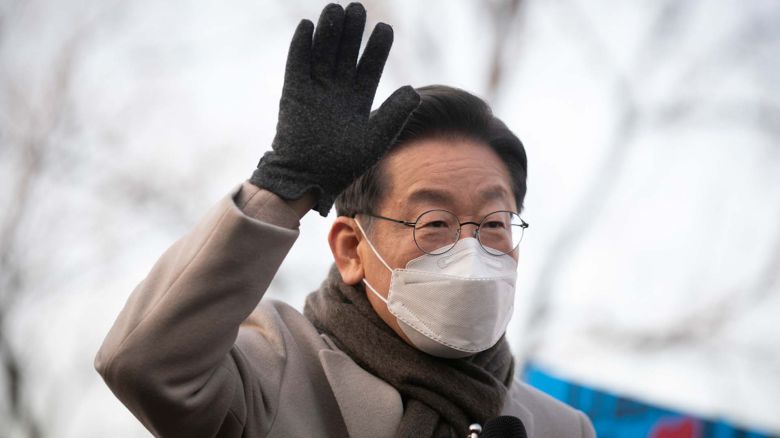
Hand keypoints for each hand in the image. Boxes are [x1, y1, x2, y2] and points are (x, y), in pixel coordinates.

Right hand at [249, 2, 419, 216]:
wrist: (310, 177)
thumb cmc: (344, 164)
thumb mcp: (375, 139)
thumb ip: (394, 114)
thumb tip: (413, 90)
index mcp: (358, 100)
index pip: (370, 67)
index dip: (376, 48)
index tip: (385, 29)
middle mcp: (337, 91)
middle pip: (346, 54)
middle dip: (353, 32)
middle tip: (358, 8)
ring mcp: (314, 90)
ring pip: (323, 53)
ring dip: (329, 32)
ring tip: (337, 9)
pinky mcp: (293, 93)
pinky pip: (297, 64)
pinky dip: (301, 46)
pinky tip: (308, 26)